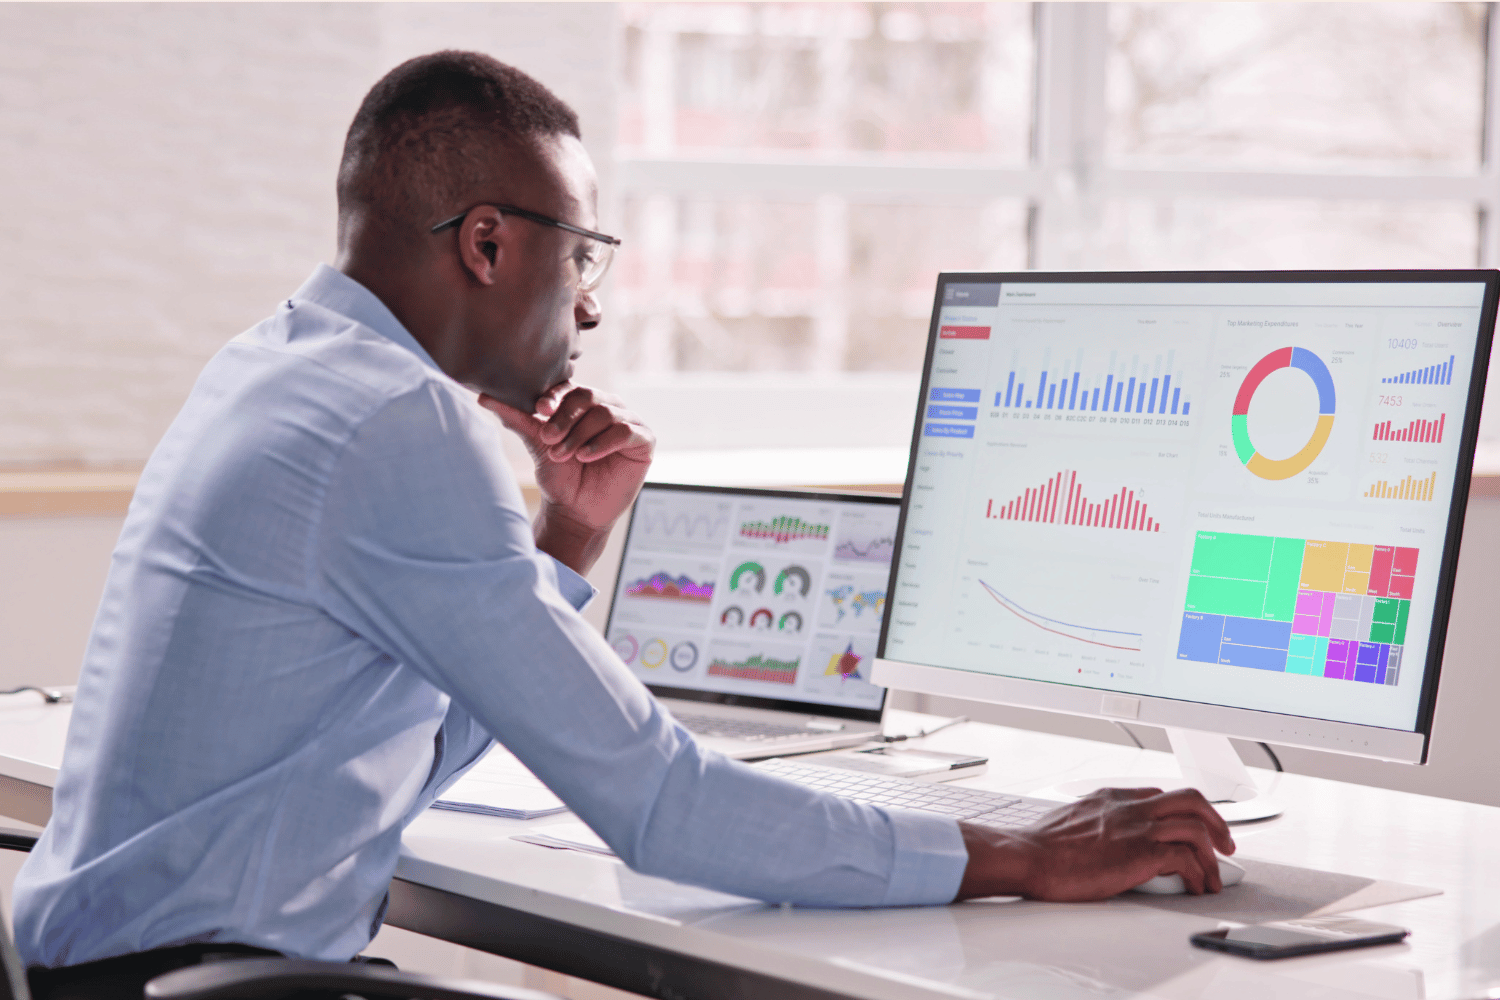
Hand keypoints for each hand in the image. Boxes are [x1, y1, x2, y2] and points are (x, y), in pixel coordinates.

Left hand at [479, 382, 654, 572]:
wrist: (576, 512)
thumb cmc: (558, 477)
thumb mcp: (537, 444)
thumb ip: (516, 418)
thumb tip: (483, 396)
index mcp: (583, 403)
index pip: (570, 387)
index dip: (555, 396)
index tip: (539, 411)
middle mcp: (607, 407)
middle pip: (588, 396)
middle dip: (565, 418)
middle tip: (548, 439)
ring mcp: (628, 422)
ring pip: (605, 412)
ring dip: (580, 434)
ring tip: (564, 455)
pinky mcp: (644, 440)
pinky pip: (625, 430)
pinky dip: (602, 442)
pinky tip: (586, 456)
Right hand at [955, 787, 1235, 900]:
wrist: (1030, 855)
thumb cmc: (1041, 846)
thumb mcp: (1070, 820)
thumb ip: (1093, 820)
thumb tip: (1099, 835)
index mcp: (1112, 797)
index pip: (1160, 795)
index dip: (1183, 813)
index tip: (1191, 828)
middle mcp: (1130, 807)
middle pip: (1191, 799)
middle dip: (1215, 821)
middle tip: (1224, 844)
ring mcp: (1138, 827)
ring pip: (1196, 827)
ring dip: (1213, 853)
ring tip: (1215, 876)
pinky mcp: (1141, 853)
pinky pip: (1186, 858)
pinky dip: (1199, 874)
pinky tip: (1195, 887)